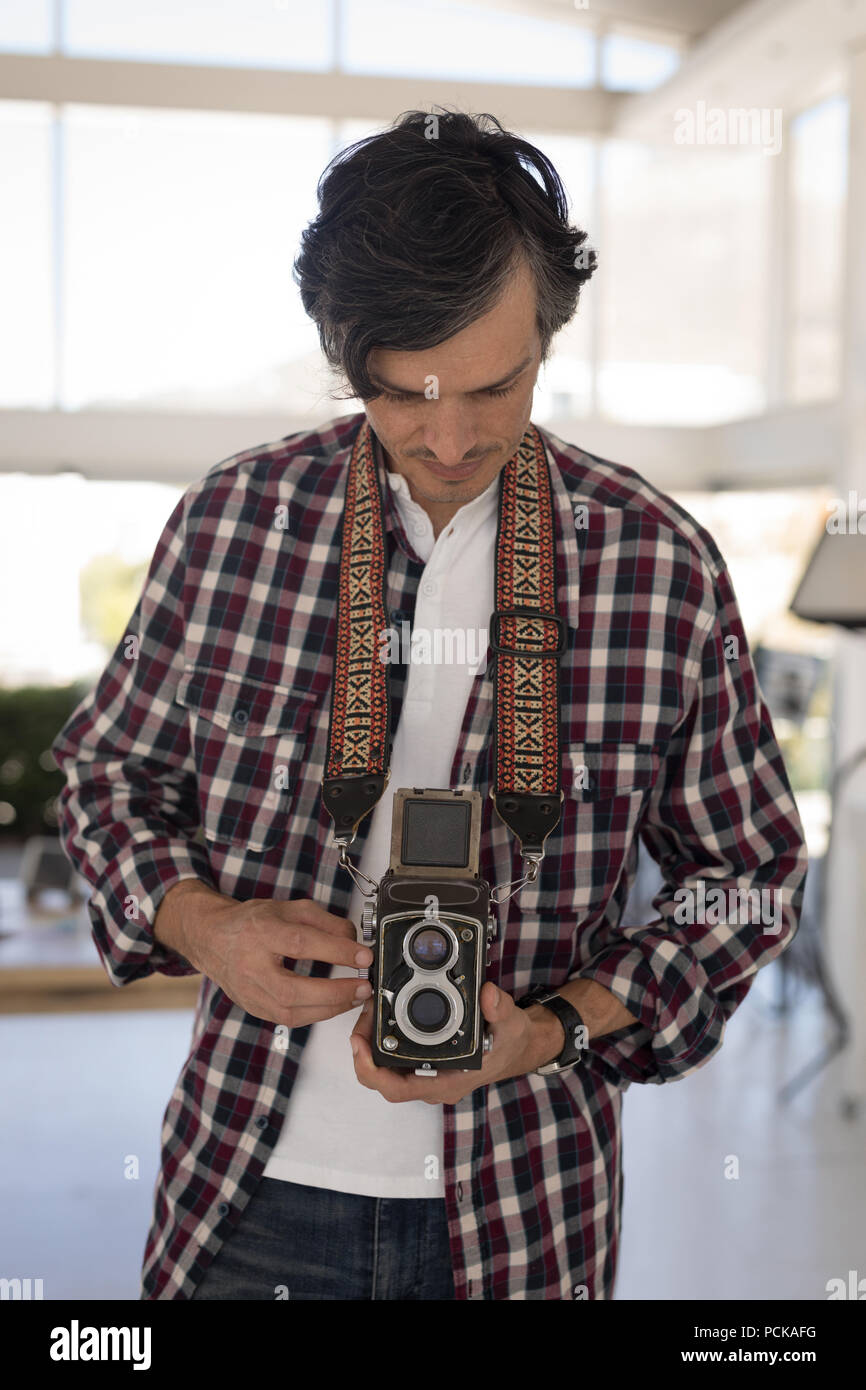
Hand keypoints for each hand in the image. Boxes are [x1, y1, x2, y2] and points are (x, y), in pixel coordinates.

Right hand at [155, 883, 372, 1026]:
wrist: (212, 939)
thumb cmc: (252, 923)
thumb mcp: (290, 909)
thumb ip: (324, 922)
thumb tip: (354, 941)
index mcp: (260, 932)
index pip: (301, 943)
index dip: (336, 951)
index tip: (364, 955)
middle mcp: (251, 965)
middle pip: (293, 989)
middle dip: (335, 992)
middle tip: (364, 986)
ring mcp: (249, 992)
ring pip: (290, 1012)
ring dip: (329, 1008)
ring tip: (355, 997)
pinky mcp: (252, 1008)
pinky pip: (287, 1020)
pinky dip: (315, 1015)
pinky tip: (333, 1005)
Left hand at [348, 982, 564, 1104]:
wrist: (518, 1048)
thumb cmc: (511, 1042)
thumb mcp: (511, 1023)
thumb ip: (499, 1009)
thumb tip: (487, 994)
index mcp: (450, 1081)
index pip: (399, 1090)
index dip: (372, 1072)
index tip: (359, 1045)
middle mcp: (434, 1084)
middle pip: (384, 1081)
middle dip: (364, 1052)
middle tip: (363, 1016)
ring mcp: (429, 1076)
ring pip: (387, 1071)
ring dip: (372, 1045)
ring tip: (370, 1012)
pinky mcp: (428, 1064)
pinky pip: (396, 1060)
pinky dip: (384, 1041)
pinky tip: (381, 1017)